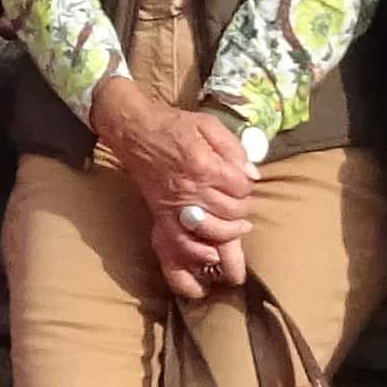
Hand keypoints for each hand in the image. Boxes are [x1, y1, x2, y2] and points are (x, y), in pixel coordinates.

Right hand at [93, 77, 257, 295]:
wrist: (135, 131)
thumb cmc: (173, 125)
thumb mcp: (208, 124)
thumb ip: (234, 148)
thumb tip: (252, 173)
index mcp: (204, 166)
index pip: (241, 187)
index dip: (247, 184)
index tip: (244, 180)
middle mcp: (191, 191)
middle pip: (232, 212)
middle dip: (243, 210)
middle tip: (241, 204)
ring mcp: (175, 207)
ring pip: (213, 234)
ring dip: (229, 235)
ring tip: (237, 229)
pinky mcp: (162, 217)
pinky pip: (179, 247)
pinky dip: (196, 259)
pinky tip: (209, 261)